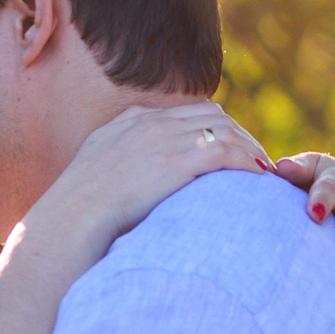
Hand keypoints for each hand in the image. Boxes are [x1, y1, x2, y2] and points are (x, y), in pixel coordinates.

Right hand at [28, 103, 270, 258]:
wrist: (69, 221)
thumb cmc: (76, 214)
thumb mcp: (93, 178)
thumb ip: (115, 170)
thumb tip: (128, 188)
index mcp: (130, 122)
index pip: (187, 112)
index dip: (215, 129)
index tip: (231, 150)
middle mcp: (150, 123)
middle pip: (213, 115)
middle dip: (240, 136)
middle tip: (257, 161)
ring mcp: (163, 138)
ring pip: (225, 131)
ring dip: (249, 150)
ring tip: (266, 172)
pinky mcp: (177, 160)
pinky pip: (226, 153)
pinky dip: (247, 163)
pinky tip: (259, 179)